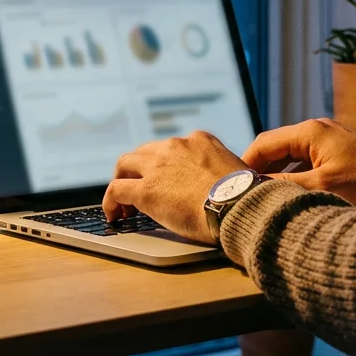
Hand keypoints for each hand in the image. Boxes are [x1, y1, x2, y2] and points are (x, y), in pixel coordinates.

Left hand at [102, 131, 248, 244]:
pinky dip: (111, 202)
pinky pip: (116, 190)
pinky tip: (115, 215)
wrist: (240, 207)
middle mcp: (176, 146)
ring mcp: (158, 166)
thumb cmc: (244, 197)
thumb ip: (220, 171)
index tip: (165, 179)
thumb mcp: (236, 170)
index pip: (172, 147)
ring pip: (125, 165)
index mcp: (199, 140)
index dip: (164, 164)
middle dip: (139, 170)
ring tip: (123, 203)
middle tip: (138, 187)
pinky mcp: (145, 189)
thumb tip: (219, 186)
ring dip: (121, 180)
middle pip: (144, 152)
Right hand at [241, 118, 355, 206]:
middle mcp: (316, 129)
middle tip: (247, 193)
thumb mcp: (323, 187)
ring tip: (266, 196)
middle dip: (259, 170)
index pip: (263, 143)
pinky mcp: (338, 151)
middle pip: (274, 147)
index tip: (234, 186)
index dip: (245, 165)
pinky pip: (306, 160)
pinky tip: (292, 193)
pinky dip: (294, 174)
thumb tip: (255, 190)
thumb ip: (286, 185)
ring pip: (290, 155)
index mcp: (308, 131)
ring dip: (277, 173)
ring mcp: (328, 139)